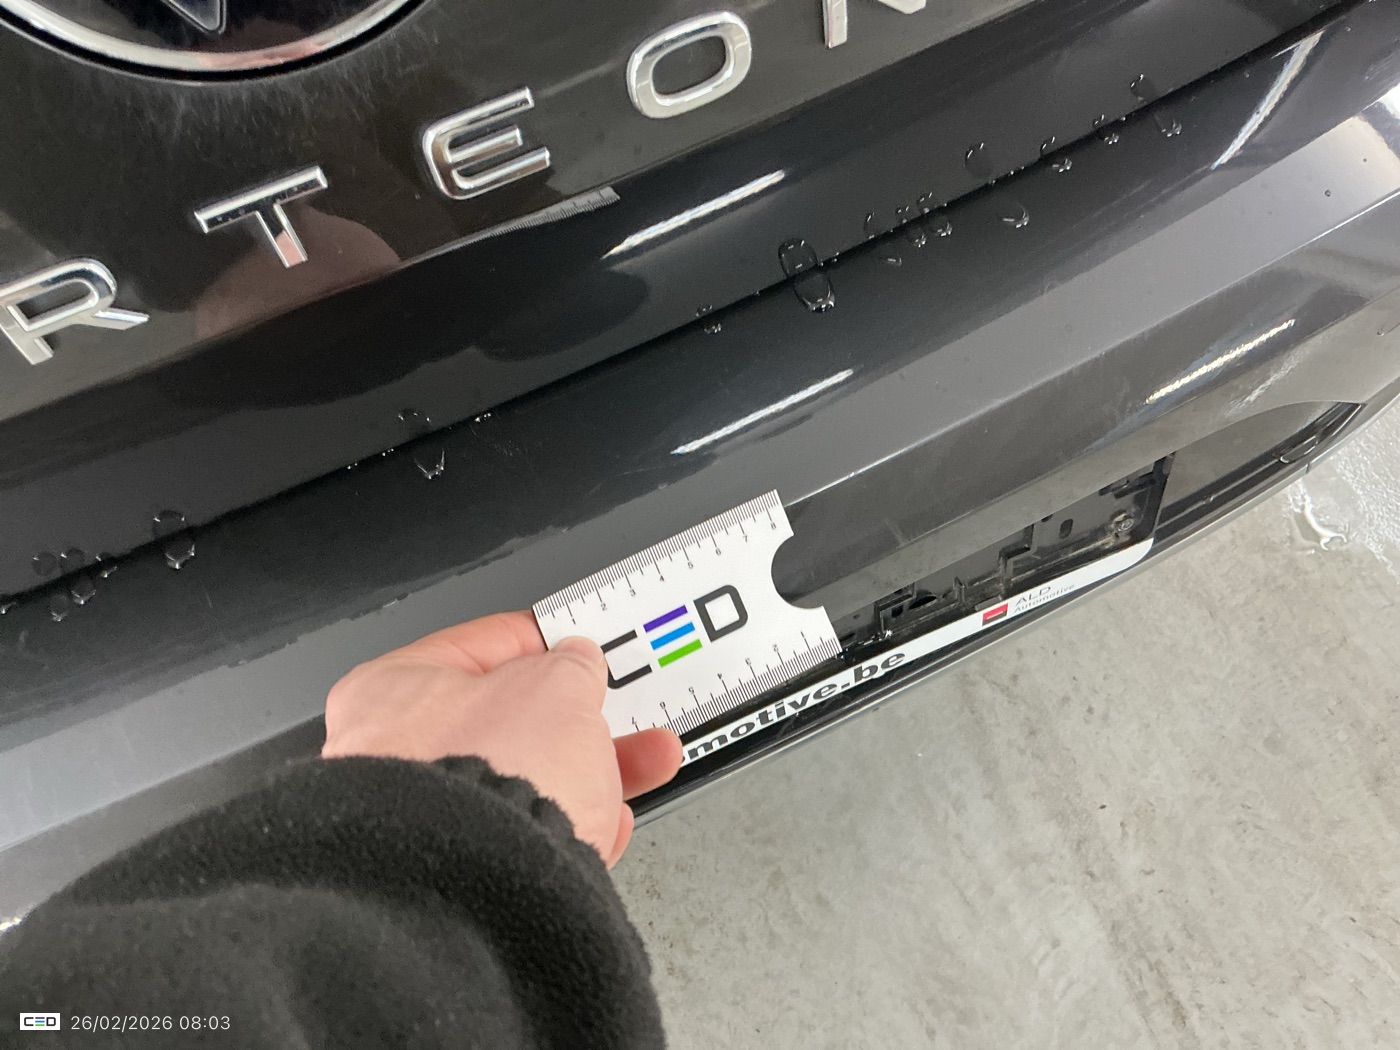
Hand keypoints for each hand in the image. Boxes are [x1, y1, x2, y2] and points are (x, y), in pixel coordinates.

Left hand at [322, 611, 682, 866]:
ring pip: (522, 782)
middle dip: (577, 717)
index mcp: (391, 691)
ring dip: (592, 769)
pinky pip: (522, 840)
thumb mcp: (556, 689)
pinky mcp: (455, 876)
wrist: (477, 890)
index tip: (577, 644)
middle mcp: (390, 756)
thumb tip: (578, 664)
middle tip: (611, 708)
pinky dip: (569, 828)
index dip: (541, 640)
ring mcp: (421, 822)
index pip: (478, 646)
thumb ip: (571, 667)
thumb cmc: (484, 781)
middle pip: (505, 721)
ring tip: (646, 762)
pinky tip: (608, 824)